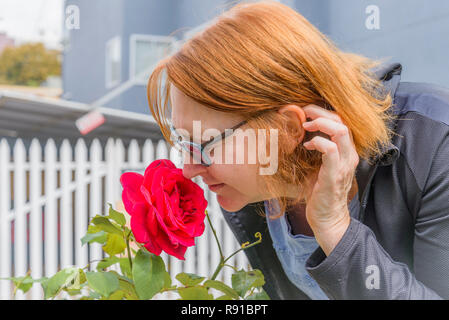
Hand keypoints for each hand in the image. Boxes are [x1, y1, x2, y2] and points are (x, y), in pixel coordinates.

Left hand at [301, 104, 358, 255]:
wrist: (328, 219)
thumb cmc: (321, 193)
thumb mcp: (320, 167)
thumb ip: (318, 151)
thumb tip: (300, 136)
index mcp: (346, 153)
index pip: (342, 122)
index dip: (325, 113)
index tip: (307, 113)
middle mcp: (349, 156)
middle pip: (342, 122)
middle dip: (321, 112)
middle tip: (304, 112)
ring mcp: (344, 165)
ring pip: (340, 132)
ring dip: (321, 124)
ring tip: (306, 125)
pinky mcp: (334, 175)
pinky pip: (330, 150)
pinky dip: (318, 142)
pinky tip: (308, 146)